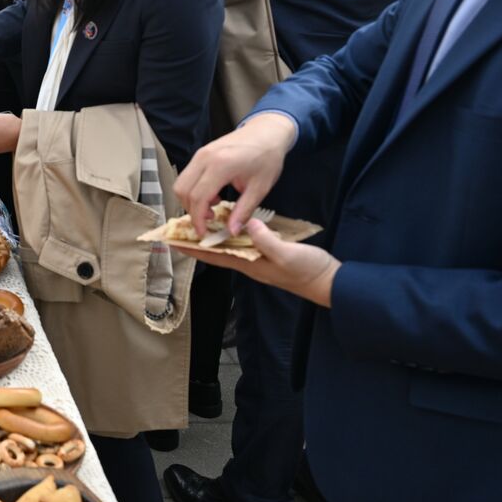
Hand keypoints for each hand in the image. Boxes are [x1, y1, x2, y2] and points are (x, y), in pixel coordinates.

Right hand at [173, 112, 295, 238]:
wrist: (267, 132)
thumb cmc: (267, 157)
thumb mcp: (260, 188)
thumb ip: (244, 210)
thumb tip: (232, 231)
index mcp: (221, 165)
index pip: (198, 197)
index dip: (198, 219)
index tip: (204, 233)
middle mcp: (204, 158)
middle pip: (183, 190)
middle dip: (192, 210)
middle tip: (209, 220)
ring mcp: (200, 154)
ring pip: (181, 183)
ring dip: (192, 200)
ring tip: (213, 206)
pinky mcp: (200, 153)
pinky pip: (188, 176)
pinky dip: (194, 190)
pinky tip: (213, 194)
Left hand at [190, 219, 340, 307]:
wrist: (329, 281)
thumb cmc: (307, 270)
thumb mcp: (287, 254)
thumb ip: (266, 240)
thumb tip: (247, 224)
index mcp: (248, 264)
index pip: (213, 256)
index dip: (192, 248)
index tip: (171, 240)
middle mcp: (249, 263)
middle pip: (217, 251)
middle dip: (197, 240)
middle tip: (179, 227)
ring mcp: (259, 259)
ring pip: (229, 246)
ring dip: (214, 235)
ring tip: (200, 220)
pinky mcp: (269, 253)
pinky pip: (244, 242)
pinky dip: (234, 232)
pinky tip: (233, 222)